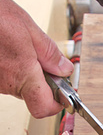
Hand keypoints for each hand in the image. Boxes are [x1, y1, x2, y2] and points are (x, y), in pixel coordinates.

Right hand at [0, 0, 72, 117]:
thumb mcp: (28, 27)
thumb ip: (49, 52)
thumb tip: (64, 69)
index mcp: (22, 74)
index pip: (44, 108)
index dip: (57, 103)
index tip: (63, 92)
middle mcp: (6, 83)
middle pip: (31, 93)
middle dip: (41, 78)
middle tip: (41, 57)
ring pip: (16, 83)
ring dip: (23, 69)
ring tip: (18, 44)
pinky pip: (3, 76)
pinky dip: (9, 64)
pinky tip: (6, 46)